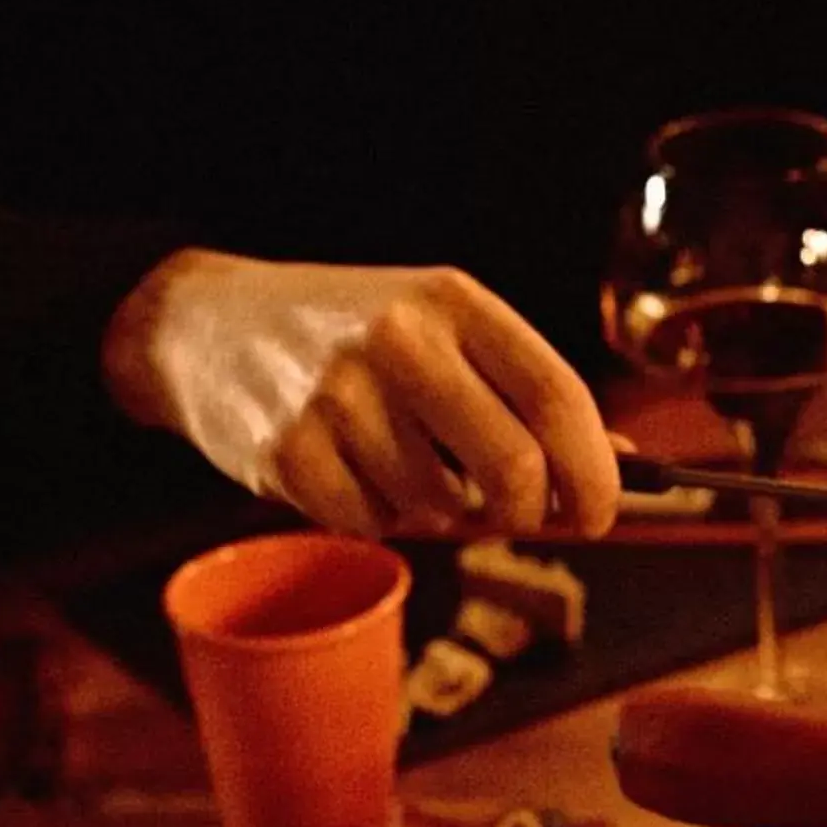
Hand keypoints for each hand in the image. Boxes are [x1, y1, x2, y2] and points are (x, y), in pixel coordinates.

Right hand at [103, 250, 619, 537]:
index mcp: (453, 302)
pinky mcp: (287, 451)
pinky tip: (351, 473)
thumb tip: (619, 462)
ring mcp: (338, 396)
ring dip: (438, 510)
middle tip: (519, 515)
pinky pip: (372, 525)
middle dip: (528, 512)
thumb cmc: (351, 335)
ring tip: (403, 465)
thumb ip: (521, 389)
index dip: (595, 471)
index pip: (557, 397)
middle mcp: (399, 340)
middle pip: (513, 467)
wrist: (207, 324)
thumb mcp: (441, 329)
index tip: (601, 513)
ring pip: (441, 507)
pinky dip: (375, 518)